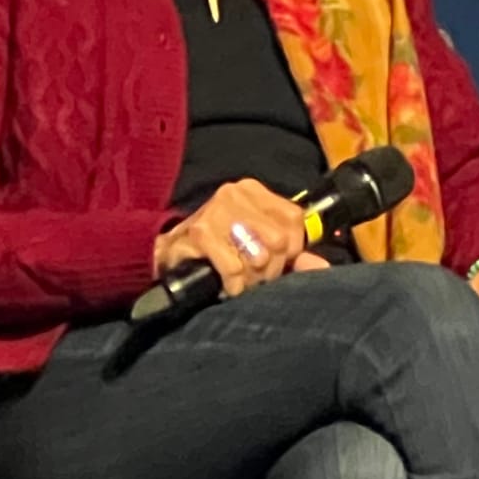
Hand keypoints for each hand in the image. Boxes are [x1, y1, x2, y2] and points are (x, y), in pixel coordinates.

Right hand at [151, 179, 319, 296]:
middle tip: (259, 278)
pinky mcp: (199, 233)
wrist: (166, 253)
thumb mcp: (251, 236)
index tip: (282, 263)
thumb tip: (311, 261)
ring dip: (253, 278)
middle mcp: (235, 193)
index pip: (294, 218)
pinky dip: (235, 284)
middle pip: (277, 239)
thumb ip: (284, 244)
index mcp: (253, 190)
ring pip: (258, 255)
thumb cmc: (216, 246)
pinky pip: (234, 267)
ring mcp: (215, 211)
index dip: (293, 247)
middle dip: (272, 267)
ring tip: (244, 283)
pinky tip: (230, 288)